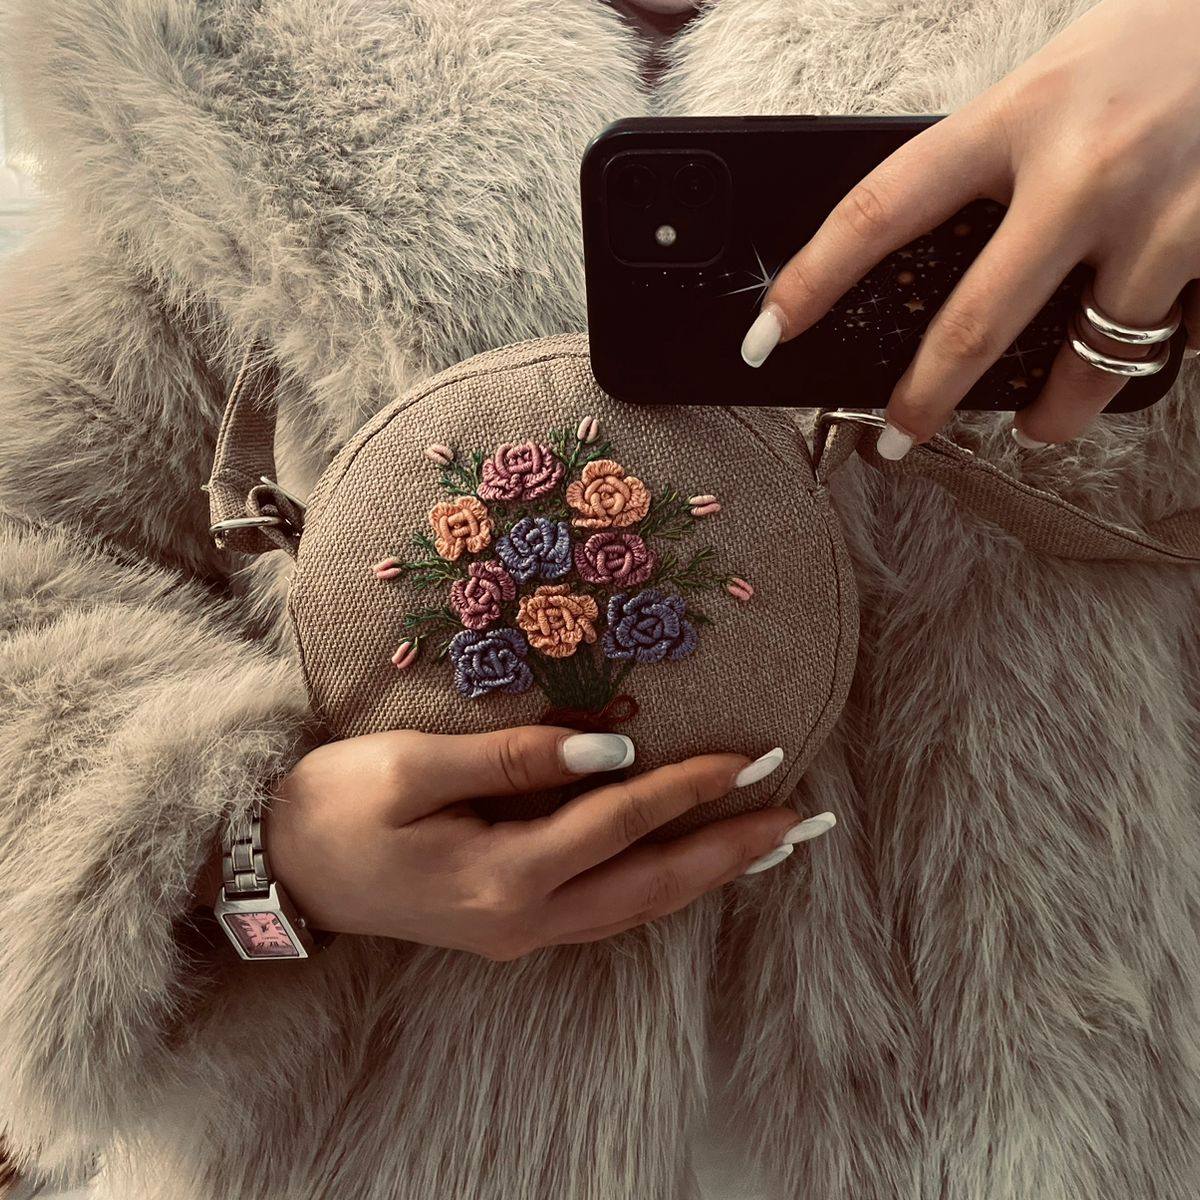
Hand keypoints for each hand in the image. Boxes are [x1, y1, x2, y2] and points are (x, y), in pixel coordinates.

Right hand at [225, 727, 834, 959]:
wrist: (283, 870)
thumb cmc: (338, 805)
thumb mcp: (414, 766)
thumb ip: (514, 758)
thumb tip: (609, 744)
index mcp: (504, 875)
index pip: (621, 821)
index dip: (691, 785)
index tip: (755, 753)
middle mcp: (527, 917)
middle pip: (654, 884)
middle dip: (732, 850)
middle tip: (803, 819)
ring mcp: (522, 930)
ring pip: (639, 906)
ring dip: (709, 874)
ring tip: (770, 844)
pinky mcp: (512, 924)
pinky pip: (610, 908)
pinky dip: (662, 883)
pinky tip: (689, 864)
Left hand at [741, 0, 1199, 453]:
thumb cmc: (1166, 34)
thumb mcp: (1057, 77)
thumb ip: (1000, 156)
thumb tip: (936, 243)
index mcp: (1019, 114)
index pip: (880, 210)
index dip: (811, 281)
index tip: (766, 335)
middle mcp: (1082, 170)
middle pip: (973, 324)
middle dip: (924, 400)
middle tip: (896, 438)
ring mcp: (1161, 215)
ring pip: (1088, 358)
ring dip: (1057, 411)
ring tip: (1041, 425)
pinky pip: (1180, 332)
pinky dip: (1160, 341)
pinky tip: (1158, 325)